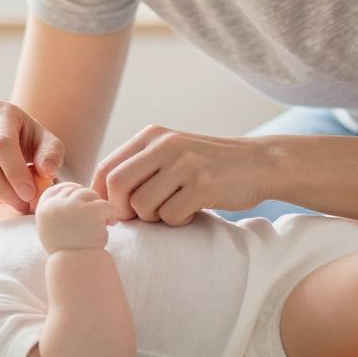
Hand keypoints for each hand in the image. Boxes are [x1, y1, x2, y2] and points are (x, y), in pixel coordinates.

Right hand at [0, 99, 65, 213]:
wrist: (11, 147)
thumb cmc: (31, 144)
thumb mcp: (48, 145)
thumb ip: (52, 155)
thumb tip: (46, 170)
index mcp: (0, 111)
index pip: (1, 143)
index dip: (15, 172)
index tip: (29, 194)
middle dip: (0, 188)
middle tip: (21, 204)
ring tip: (11, 200)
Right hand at [36, 181, 115, 252]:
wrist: (75, 268)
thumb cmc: (65, 253)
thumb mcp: (50, 229)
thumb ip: (56, 211)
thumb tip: (72, 192)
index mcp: (44, 208)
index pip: (57, 188)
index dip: (71, 191)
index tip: (82, 201)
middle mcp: (56, 204)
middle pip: (76, 190)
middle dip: (88, 202)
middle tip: (95, 218)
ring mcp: (73, 206)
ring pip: (91, 194)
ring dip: (98, 208)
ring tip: (103, 223)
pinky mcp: (91, 211)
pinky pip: (106, 204)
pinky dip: (110, 214)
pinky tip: (110, 224)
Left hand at [93, 126, 271, 224]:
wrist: (258, 162)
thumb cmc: (206, 165)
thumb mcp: (170, 153)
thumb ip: (138, 167)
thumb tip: (99, 198)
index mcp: (151, 136)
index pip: (106, 168)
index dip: (101, 196)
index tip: (113, 213)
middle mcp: (165, 145)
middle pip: (117, 186)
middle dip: (122, 210)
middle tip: (140, 218)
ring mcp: (185, 164)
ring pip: (142, 206)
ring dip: (154, 217)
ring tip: (174, 207)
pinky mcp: (204, 185)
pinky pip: (170, 217)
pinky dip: (178, 221)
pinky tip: (193, 210)